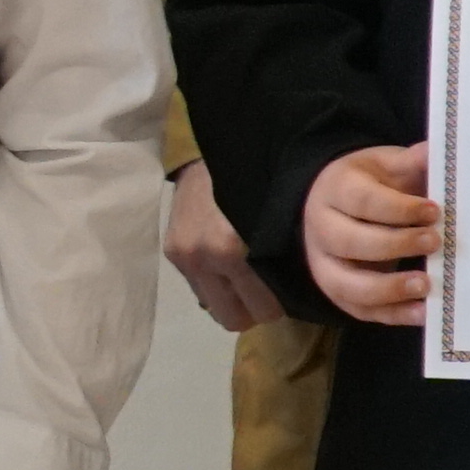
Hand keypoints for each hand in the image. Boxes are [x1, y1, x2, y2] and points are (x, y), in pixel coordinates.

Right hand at [164, 166, 282, 334]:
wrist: (207, 151)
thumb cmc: (254, 182)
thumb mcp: (274, 216)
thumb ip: (278, 254)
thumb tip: (297, 291)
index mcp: (232, 248)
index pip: (262, 310)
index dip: (278, 305)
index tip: (287, 291)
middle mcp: (204, 256)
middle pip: (233, 318)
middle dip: (253, 309)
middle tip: (267, 291)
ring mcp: (185, 256)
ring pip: (214, 308)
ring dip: (231, 298)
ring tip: (244, 277)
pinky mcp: (172, 252)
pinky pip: (198, 289)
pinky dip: (213, 281)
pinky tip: (223, 260)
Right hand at [303, 143, 440, 324]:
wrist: (334, 203)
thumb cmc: (368, 183)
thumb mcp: (385, 165)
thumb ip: (410, 162)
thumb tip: (436, 151)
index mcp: (334, 191)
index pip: (361, 201)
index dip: (398, 208)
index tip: (433, 211)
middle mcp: (321, 230)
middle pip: (350, 242)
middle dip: (394, 245)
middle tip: (435, 241)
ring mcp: (325, 265)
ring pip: (346, 284)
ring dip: (388, 289)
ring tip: (425, 286)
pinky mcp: (337, 293)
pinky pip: (360, 310)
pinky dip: (392, 315)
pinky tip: (422, 312)